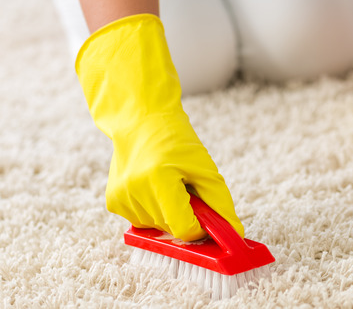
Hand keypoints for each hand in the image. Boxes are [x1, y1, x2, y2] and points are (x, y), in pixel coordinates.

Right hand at [76, 14, 243, 240]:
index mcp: (159, 181)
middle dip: (185, 217)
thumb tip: (235, 234)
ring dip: (169, 214)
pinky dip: (153, 211)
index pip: (183, 229)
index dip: (199, 228)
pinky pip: (141, 222)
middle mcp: (135, 192)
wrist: (142, 122)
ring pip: (156, 228)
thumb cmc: (177, 143)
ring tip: (168, 184)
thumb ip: (221, 204)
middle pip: (171, 230)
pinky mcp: (113, 202)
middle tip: (186, 190)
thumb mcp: (206, 169)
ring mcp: (120, 199)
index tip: (206, 217)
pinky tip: (153, 188)